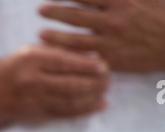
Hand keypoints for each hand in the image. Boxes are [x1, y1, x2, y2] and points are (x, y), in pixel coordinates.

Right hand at [2, 43, 108, 119]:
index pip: (64, 62)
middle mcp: (33, 81)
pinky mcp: (39, 116)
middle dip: (93, 83)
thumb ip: (59, 51)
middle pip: (69, 84)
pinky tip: (99, 106)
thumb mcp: (34, 52)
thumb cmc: (19, 67)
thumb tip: (89, 56)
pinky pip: (66, 114)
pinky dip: (85, 110)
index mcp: (32, 60)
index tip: (103, 66)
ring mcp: (36, 101)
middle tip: (109, 80)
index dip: (86, 65)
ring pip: (70, 101)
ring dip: (92, 98)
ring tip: (106, 92)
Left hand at [39, 0, 164, 71]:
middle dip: (55, 11)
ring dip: (57, 36)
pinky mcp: (113, 59)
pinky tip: (59, 57)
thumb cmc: (160, 15)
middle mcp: (112, 19)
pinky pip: (88, 59)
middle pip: (76, 14)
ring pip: (77, 39)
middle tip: (39, 11)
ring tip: (41, 35)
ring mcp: (111, 41)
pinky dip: (72, 57)